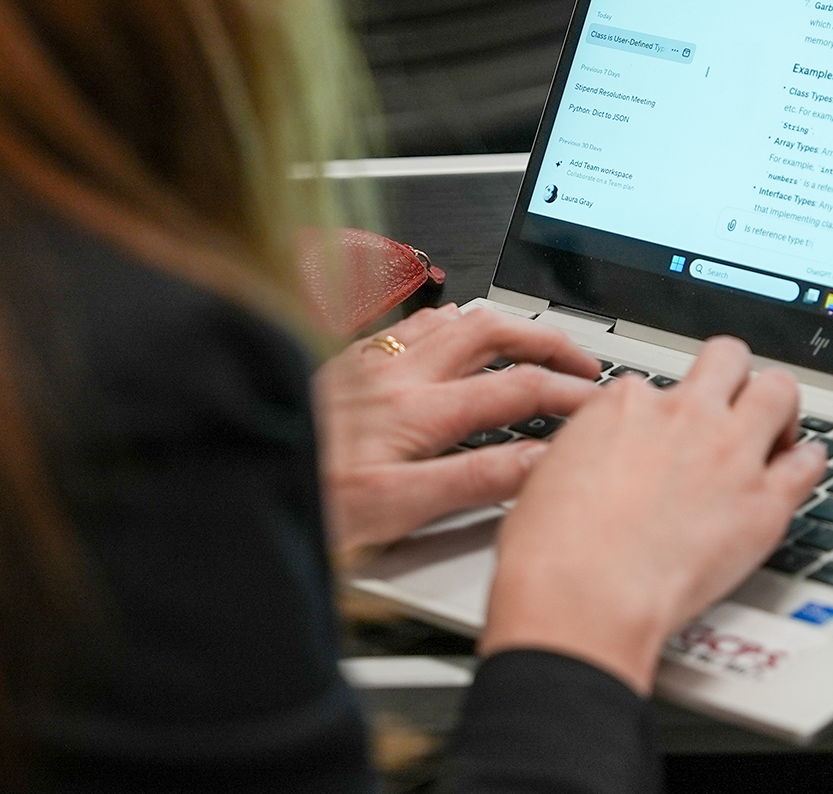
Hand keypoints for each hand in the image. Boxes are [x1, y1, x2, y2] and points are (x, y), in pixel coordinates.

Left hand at [314, 303, 601, 555]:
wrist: (229, 485)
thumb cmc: (305, 505)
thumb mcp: (398, 512)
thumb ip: (474, 479)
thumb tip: (538, 460)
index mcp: (416, 412)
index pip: (518, 390)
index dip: (571, 395)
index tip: (603, 406)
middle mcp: (394, 376)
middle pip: (494, 332)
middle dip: (549, 340)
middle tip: (584, 363)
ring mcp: (368, 364)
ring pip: (453, 319)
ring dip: (504, 322)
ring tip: (534, 339)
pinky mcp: (344, 366)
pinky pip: (412, 326)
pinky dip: (450, 322)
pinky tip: (451, 332)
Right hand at [477, 336, 823, 694]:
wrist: (583, 598)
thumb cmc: (552, 552)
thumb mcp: (548, 475)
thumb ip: (587, 452)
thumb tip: (594, 461)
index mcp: (627, 405)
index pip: (660, 384)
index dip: (664, 410)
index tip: (664, 432)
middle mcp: (684, 417)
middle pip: (729, 359)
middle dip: (733, 375)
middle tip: (732, 404)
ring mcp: (730, 455)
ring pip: (779, 389)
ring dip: (777, 404)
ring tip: (773, 428)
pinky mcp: (763, 503)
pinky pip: (810, 462)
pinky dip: (809, 460)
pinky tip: (800, 467)